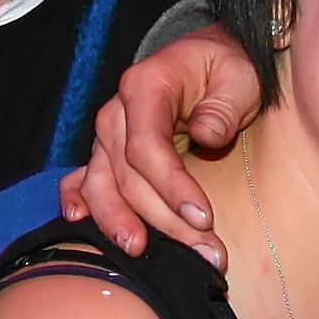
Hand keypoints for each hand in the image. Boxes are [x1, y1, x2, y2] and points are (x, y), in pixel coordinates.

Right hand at [59, 22, 260, 267]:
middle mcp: (116, 114)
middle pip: (128, 177)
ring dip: (123, 226)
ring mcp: (106, 138)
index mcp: (145, 87)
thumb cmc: (224, 69)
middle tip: (206, 253)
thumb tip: (207, 134)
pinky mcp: (106, 156)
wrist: (205, 62)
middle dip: (165, 221)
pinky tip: (79, 225)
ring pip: (103, 187)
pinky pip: (82, 181)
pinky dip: (80, 202)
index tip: (205, 218)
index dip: (173, 186)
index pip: (148, 146)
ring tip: (144, 256)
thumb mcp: (238, 75)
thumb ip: (224, 104)